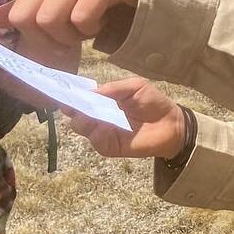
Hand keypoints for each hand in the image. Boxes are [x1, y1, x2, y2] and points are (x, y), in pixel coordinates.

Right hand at [68, 78, 188, 158]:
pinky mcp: (110, 147)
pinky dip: (98, 133)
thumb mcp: (135, 86)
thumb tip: (90, 92)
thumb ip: (113, 88)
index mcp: (102, 101)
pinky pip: (96, 141)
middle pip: (74, 114)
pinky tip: (105, 127)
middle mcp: (98, 117)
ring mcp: (102, 132)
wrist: (171, 123)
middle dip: (73, 108)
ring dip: (84, 120)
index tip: (63, 91)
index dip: (70, 95)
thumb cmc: (153, 102)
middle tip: (77, 103)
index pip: (79, 99)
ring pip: (81, 127)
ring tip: (92, 114)